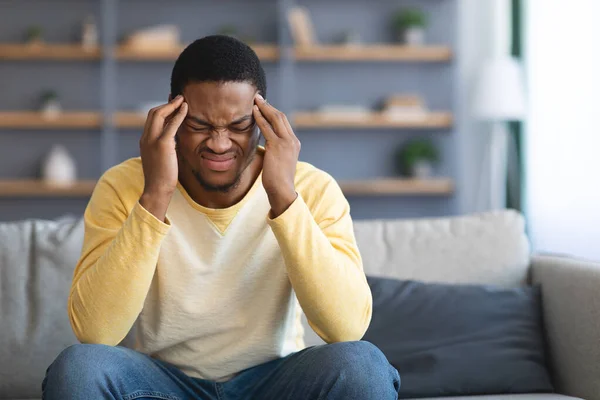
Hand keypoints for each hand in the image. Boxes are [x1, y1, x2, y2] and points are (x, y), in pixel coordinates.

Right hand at [139, 95, 187, 220]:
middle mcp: (146, 138)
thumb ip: (164, 147)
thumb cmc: (161, 177)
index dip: (163, 110)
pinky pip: (171, 124)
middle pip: (153, 113)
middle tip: (179, 98)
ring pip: (159, 114)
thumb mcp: (160, 158)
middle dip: (167, 104)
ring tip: (183, 100)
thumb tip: (173, 142)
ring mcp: (152, 140)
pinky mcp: (162, 144)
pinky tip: (186, 108)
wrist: (157, 189)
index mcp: (144, 141)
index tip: (173, 105)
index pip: (151, 119)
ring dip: (172, 105)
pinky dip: (179, 114)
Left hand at [253, 94, 299, 217]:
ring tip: (255, 100)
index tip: (265, 106)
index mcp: (294, 143)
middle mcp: (292, 140)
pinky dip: (260, 118)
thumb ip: (276, 152)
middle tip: (259, 98)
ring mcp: (286, 143)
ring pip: (275, 118)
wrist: (282, 190)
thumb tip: (267, 148)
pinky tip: (253, 112)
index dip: (273, 112)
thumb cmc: (278, 180)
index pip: (284, 123)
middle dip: (269, 106)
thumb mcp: (280, 162)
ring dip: (264, 108)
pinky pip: (267, 128)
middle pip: (281, 117)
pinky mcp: (277, 146)